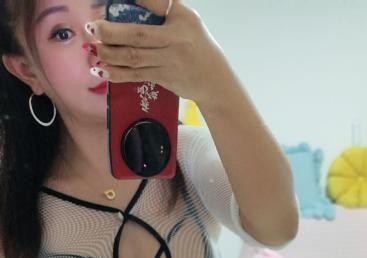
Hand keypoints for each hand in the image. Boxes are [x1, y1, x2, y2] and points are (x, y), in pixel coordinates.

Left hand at [86, 0, 224, 101]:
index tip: (111, 0)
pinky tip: (101, 71)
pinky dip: (118, 74)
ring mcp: (169, 61)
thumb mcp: (188, 19)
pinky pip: (136, 75)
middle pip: (138, 35)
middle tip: (92, 28)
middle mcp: (175, 40)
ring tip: (94, 48)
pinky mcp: (164, 78)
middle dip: (112, 32)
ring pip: (134, 58)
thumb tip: (134, 1)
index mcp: (182, 19)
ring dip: (110, 54)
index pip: (157, 3)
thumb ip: (163, 8)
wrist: (214, 80)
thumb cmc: (197, 44)